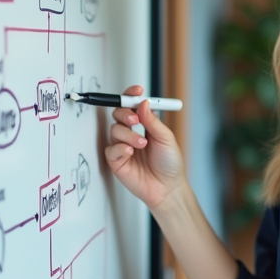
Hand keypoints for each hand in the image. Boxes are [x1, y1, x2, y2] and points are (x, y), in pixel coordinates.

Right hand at [101, 85, 186, 209]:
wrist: (167, 187)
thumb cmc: (169, 163)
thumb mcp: (166, 138)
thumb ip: (152, 121)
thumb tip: (143, 102)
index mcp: (144, 125)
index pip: (133, 105)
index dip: (131, 96)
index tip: (137, 90)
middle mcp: (131, 133)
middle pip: (118, 114)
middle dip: (125, 113)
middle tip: (135, 119)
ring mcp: (122, 147)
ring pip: (115, 130)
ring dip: (128, 134)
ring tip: (142, 144)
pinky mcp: (116, 161)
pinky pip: (110, 149)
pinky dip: (119, 148)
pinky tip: (130, 152)